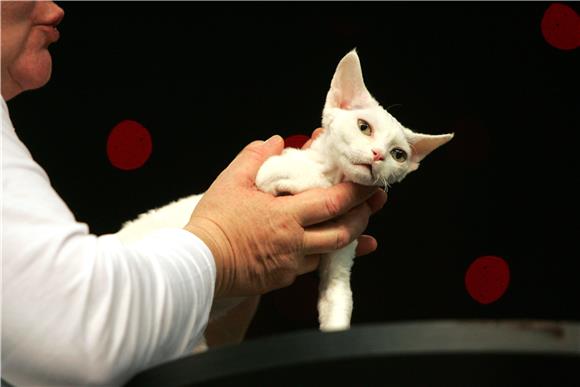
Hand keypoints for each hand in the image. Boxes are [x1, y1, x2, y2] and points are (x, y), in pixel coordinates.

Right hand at [185, 134, 386, 297]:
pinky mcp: (281, 280)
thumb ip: (256, 156)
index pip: (334, 202)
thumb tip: (276, 141)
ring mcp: (290, 266)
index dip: (357, 192)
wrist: (197, 265)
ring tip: (360, 229)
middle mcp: (295, 243)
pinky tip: (322, 249)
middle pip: (343, 233)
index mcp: (286, 216)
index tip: (370, 183)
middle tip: (372, 205)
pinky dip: (321, 255)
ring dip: (347, 240)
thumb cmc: (214, 222)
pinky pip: (310, 268)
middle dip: (363, 218)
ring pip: (331, 254)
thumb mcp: (231, 181)